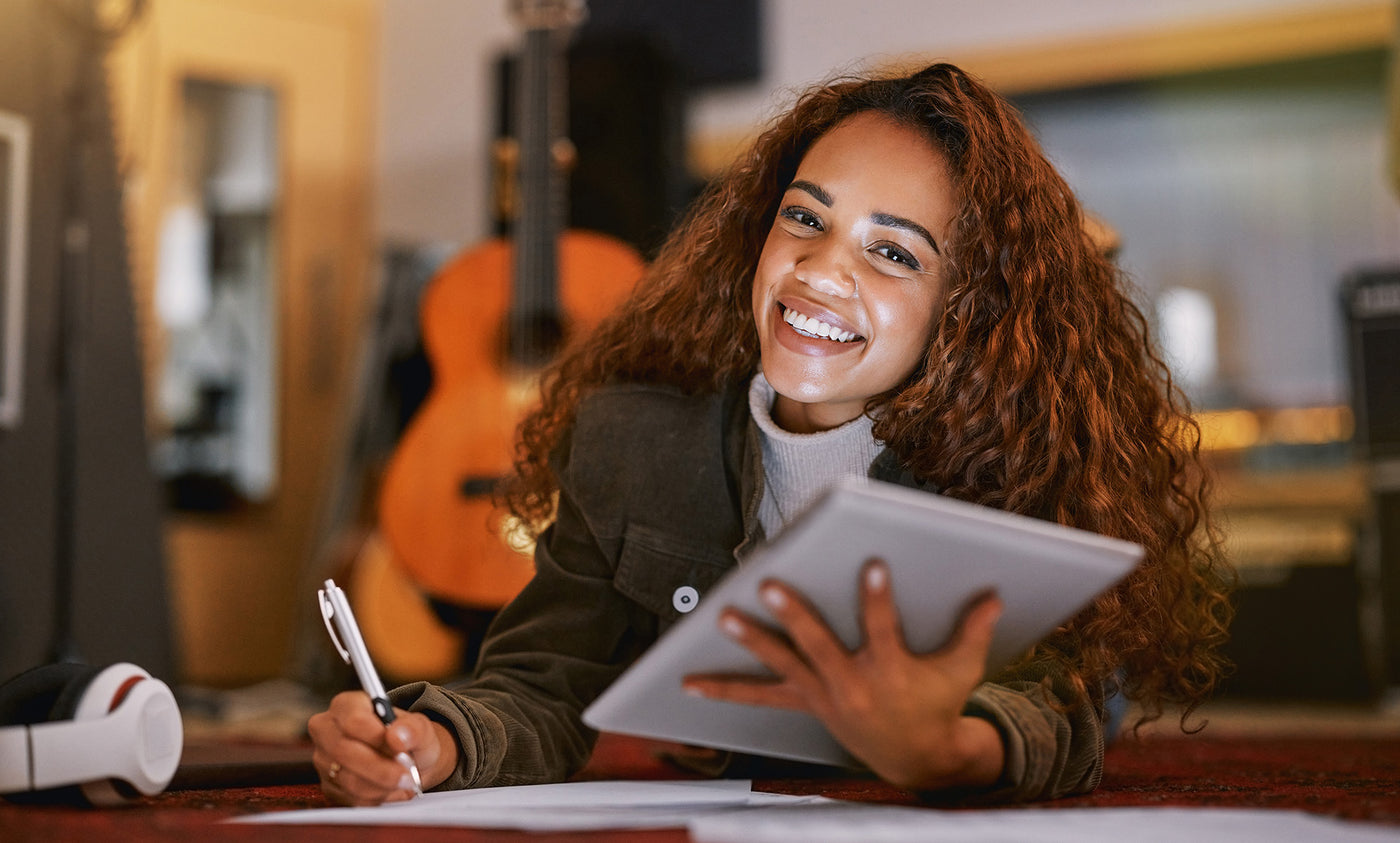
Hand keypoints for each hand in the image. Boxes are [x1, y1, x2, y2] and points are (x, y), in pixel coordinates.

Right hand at [307, 691, 457, 804]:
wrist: (408, 760)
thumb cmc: (409, 738)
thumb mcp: (420, 728)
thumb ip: (413, 728)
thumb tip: (396, 736)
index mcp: (346, 705)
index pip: (353, 721)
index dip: (377, 738)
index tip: (400, 750)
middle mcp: (327, 730)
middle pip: (344, 752)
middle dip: (381, 769)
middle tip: (407, 776)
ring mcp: (324, 759)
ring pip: (348, 779)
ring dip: (382, 786)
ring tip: (404, 782)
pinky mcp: (329, 786)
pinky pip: (350, 798)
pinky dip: (377, 798)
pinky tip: (391, 790)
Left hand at [682, 559, 1004, 791]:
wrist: (915, 758)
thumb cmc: (938, 704)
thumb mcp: (962, 670)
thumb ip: (973, 632)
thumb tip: (995, 595)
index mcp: (889, 671)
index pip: (884, 629)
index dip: (878, 598)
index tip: (872, 564)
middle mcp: (850, 684)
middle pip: (817, 644)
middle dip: (793, 614)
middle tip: (769, 584)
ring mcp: (823, 694)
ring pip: (782, 664)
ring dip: (752, 642)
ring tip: (724, 617)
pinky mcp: (805, 702)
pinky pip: (759, 696)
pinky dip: (724, 690)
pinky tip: (689, 684)